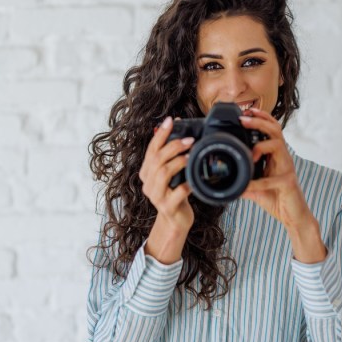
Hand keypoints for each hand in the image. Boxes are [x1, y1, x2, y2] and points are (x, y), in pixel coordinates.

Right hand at [139, 116, 194, 261]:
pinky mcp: (167, 206)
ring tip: (191, 157)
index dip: (161, 134)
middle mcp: (147, 183)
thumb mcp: (170, 174)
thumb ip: (170, 155)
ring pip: (164, 173)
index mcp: (146, 172)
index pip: (151, 149)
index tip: (171, 120)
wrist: (175, 221)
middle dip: (173, 146)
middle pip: (157, 159)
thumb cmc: (175, 194)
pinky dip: (187, 184)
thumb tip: (176, 126)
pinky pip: (178, 192)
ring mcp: (156, 196)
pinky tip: (195, 180)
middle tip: (190, 140)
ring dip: (179, 162)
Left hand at [240, 108, 326, 262]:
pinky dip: (257, 183)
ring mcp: (287, 169)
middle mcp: (283, 158)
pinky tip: (246, 187)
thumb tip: (225, 181)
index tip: (245, 112)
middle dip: (259, 122)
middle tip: (243, 119)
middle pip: (276, 130)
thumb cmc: (277, 199)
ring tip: (249, 152)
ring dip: (261, 145)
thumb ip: (244, 181)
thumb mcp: (256, 188)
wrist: (294, 217)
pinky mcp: (288, 183)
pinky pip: (272, 179)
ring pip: (278, 145)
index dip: (261, 118)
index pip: (271, 130)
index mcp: (276, 156)